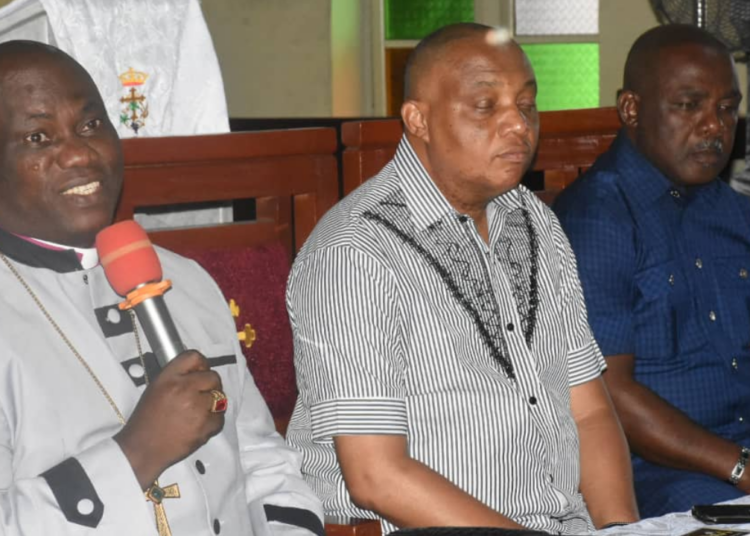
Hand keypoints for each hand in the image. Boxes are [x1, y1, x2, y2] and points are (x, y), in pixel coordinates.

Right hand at [114, 350, 224, 488]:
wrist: (142, 449)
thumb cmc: (147, 419)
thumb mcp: (156, 388)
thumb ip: (178, 376)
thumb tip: (200, 371)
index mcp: (169, 378)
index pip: (195, 357)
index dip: (201, 365)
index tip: (199, 374)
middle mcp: (184, 388)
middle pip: (213, 377)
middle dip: (210, 386)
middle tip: (200, 397)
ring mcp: (197, 407)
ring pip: (220, 398)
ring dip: (213, 405)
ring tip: (198, 413)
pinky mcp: (205, 426)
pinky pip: (220, 418)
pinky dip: (213, 422)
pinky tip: (199, 425)